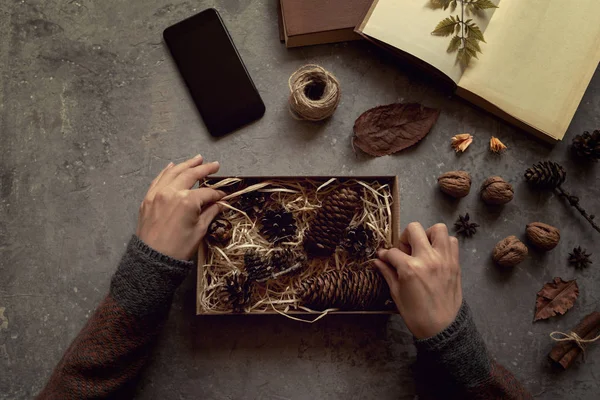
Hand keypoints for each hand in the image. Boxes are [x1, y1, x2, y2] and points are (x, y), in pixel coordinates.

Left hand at [136, 154, 224, 260]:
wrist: (152, 259)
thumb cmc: (179, 248)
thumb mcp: (199, 230)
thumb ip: (210, 212)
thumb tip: (220, 204)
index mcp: (187, 201)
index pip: (207, 192)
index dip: (217, 194)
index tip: (224, 196)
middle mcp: (172, 192)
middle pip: (190, 175)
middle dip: (204, 169)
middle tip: (215, 164)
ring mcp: (158, 193)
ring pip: (174, 173)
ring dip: (186, 164)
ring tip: (197, 159)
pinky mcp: (148, 198)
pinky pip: (158, 179)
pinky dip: (167, 171)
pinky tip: (173, 166)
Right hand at [374, 222, 461, 338]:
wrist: (442, 328)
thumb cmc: (416, 314)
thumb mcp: (396, 294)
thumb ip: (387, 273)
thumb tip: (377, 260)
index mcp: (410, 268)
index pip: (392, 252)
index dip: (385, 254)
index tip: (383, 257)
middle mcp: (427, 258)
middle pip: (414, 229)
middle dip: (405, 237)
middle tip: (404, 250)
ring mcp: (444, 259)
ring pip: (437, 229)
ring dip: (427, 235)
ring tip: (422, 248)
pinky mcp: (455, 263)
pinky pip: (452, 241)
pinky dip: (443, 243)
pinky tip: (435, 254)